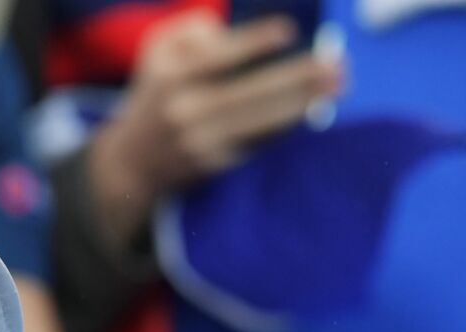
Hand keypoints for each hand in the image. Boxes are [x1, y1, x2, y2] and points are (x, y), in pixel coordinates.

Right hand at [88, 11, 342, 244]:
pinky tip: (310, 108)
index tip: (288, 31)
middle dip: (297, 77)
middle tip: (335, 64)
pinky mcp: (214, 165)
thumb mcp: (157, 51)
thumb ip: (192, 30)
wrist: (130, 163)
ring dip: (304, 102)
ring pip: (261, 120)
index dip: (254, 43)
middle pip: (250, 92)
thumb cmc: (156, 93)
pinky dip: (287, 124)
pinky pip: (258, 141)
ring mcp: (201, 141)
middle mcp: (185, 111)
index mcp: (171, 77)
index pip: (218, 58)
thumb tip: (232, 34)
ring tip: (336, 85)